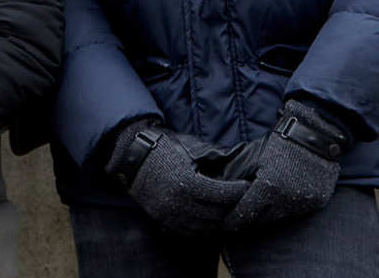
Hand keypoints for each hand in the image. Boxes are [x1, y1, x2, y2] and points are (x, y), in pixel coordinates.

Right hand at [105, 119, 250, 235]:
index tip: (247, 186)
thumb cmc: (162, 146)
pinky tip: (210, 218)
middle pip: (217, 214)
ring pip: (204, 227)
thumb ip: (213, 157)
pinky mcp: (162, 220)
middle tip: (242, 199)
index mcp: (187, 183)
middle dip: (232, 207)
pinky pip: (189, 231)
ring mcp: (169, 215)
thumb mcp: (190, 147)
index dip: (239, 191)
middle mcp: (179, 203)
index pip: (223, 195)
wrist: (131, 155)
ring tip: (228, 210)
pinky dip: (202, 227)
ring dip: (218, 220)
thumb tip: (237, 159)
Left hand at [223, 100, 347, 230]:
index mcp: (268, 187)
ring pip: (281, 217)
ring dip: (270, 215)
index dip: (234, 221)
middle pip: (263, 219)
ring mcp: (304, 202)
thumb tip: (235, 194)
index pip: (246, 213)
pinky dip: (288, 209)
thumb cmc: (283, 139)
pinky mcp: (318, 202)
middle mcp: (286, 199)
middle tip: (242, 219)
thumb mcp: (258, 158)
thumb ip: (248, 180)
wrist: (317, 133)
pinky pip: (298, 212)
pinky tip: (279, 204)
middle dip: (251, 219)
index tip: (227, 225)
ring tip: (260, 213)